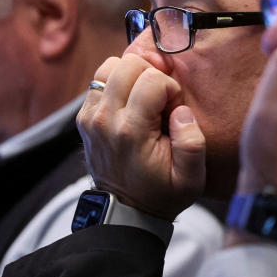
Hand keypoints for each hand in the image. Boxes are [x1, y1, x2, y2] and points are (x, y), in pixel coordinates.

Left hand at [77, 54, 205, 219]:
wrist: (126, 211)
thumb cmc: (161, 194)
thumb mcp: (191, 179)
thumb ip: (192, 143)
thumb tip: (181, 110)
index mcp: (131, 131)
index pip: (152, 79)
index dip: (170, 89)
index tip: (173, 111)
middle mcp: (105, 119)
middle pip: (128, 64)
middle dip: (151, 76)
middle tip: (159, 102)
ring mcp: (90, 117)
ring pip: (110, 66)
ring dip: (132, 76)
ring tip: (143, 99)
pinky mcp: (83, 117)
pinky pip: (100, 80)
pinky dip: (117, 84)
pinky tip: (129, 105)